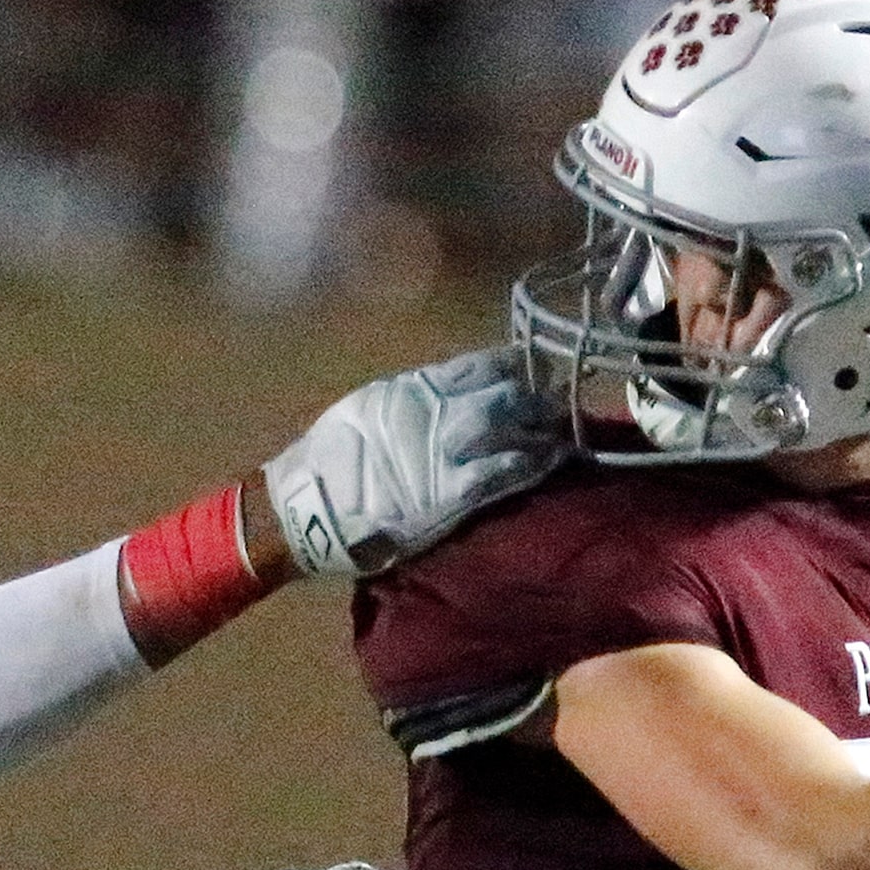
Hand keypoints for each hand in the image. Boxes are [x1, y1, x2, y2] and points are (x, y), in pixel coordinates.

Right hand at [261, 349, 567, 576]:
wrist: (306, 505)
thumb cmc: (330, 461)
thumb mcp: (368, 409)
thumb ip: (410, 398)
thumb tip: (446, 390)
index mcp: (413, 389)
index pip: (478, 365)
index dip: (514, 365)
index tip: (537, 367)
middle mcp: (434, 411)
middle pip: (502, 392)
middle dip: (537, 394)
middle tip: (561, 398)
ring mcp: (443, 451)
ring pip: (508, 427)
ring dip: (541, 426)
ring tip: (564, 427)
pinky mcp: (448, 493)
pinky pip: (499, 473)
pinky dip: (528, 464)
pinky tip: (549, 459)